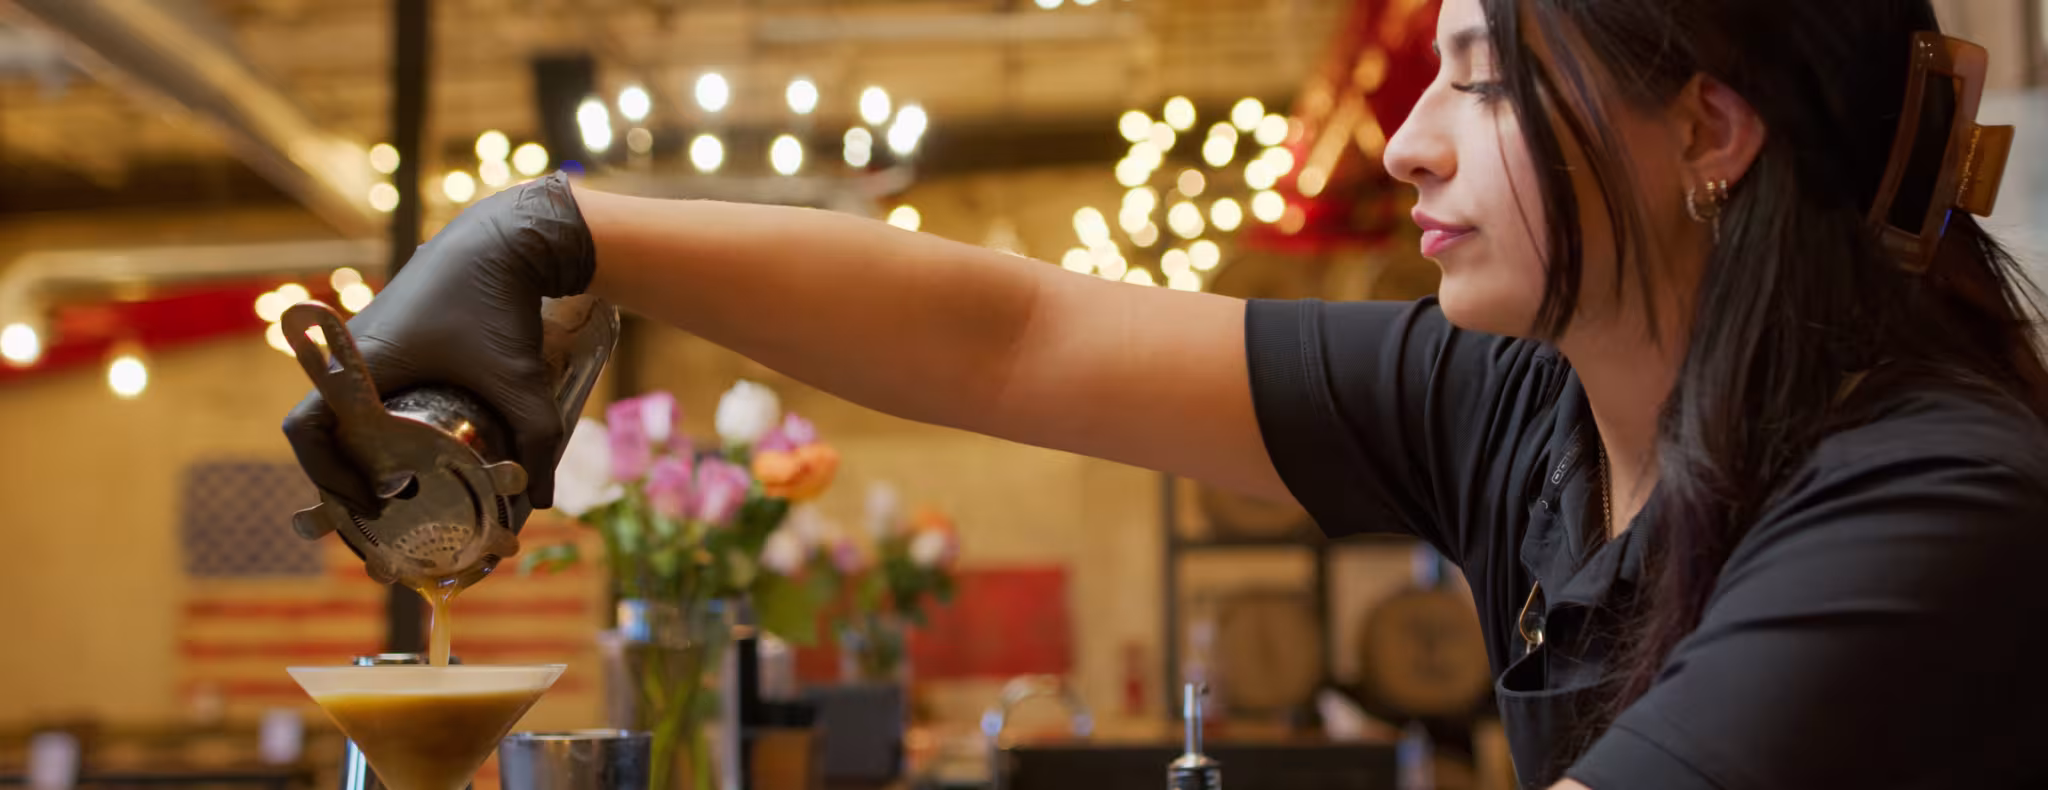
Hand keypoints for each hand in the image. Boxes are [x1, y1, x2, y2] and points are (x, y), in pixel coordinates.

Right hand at [282, 171, 596, 513]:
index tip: (366, 505)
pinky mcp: (398, 338)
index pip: (305, 429)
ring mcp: (373, 343)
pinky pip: (376, 390)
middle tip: (390, 509)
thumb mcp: (520, 378)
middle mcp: (356, 353)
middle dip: (350, 474)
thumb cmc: (500, 302)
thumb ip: (537, 439)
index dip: (323, 475)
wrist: (508, 237)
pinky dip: (389, 423)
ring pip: (352, 410)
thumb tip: (543, 500)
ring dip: (369, 449)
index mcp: (362, 363)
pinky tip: (425, 447)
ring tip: (408, 487)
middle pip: (328, 429)